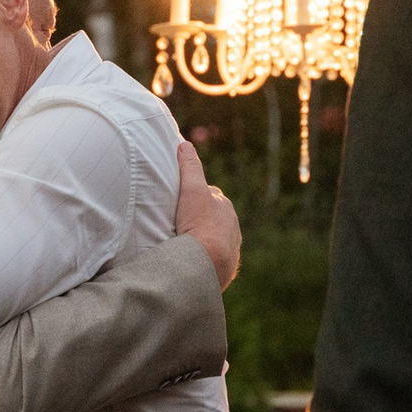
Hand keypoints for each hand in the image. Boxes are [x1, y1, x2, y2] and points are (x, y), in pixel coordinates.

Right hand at [175, 141, 240, 289]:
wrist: (207, 263)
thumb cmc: (198, 223)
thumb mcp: (191, 190)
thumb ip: (190, 167)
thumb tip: (185, 144)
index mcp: (224, 206)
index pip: (208, 195)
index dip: (194, 195)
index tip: (180, 200)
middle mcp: (231, 225)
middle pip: (213, 217)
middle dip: (200, 217)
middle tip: (180, 223)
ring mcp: (230, 247)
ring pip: (215, 238)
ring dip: (203, 239)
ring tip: (184, 244)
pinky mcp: (226, 267)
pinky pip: (214, 258)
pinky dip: (205, 257)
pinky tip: (192, 260)